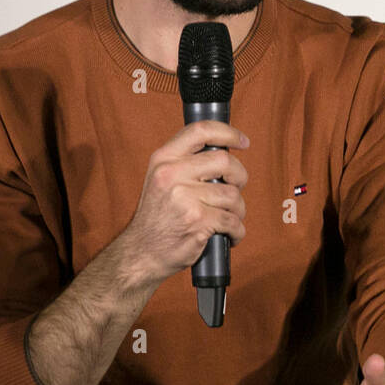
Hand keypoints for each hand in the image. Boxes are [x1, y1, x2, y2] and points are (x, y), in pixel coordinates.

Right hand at [115, 120, 248, 286]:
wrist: (141, 253)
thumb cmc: (157, 217)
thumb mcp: (160, 178)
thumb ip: (186, 162)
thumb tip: (224, 151)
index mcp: (163, 159)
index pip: (201, 130)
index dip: (228, 132)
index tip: (243, 142)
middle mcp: (171, 174)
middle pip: (225, 161)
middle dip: (240, 176)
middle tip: (236, 188)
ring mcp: (184, 198)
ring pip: (233, 194)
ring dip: (238, 209)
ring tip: (228, 218)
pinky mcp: (197, 221)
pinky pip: (233, 221)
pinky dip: (237, 231)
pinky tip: (228, 235)